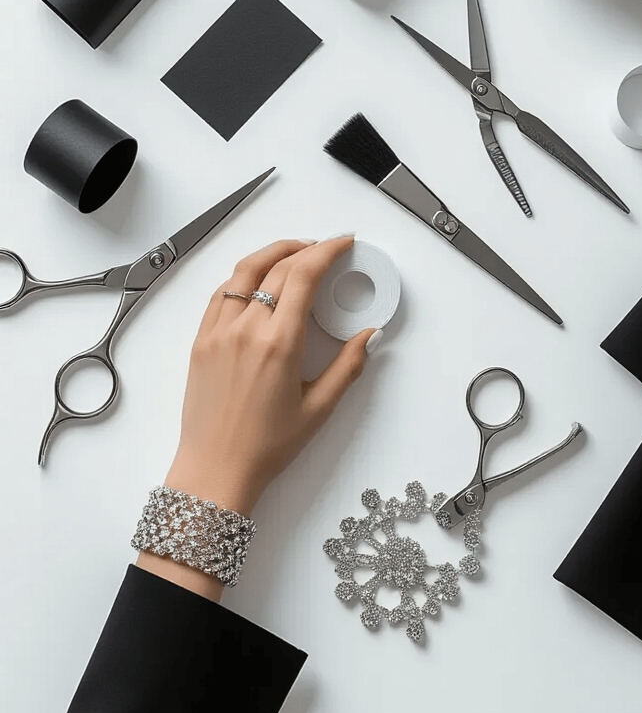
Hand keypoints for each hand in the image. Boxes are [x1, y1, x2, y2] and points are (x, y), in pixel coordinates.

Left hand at [137, 235, 379, 599]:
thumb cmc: (265, 447)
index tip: (344, 243)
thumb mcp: (319, 409)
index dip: (327, 250)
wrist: (215, 470)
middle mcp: (246, 330)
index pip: (303, 275)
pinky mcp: (201, 340)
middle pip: (278, 267)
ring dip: (273, 253)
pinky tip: (258, 280)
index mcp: (279, 344)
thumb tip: (369, 335)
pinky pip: (221, 292)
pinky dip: (243, 277)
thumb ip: (348, 367)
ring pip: (244, 271)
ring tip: (294, 253)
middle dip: (307, 249)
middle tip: (327, 250)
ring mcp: (218, 331)